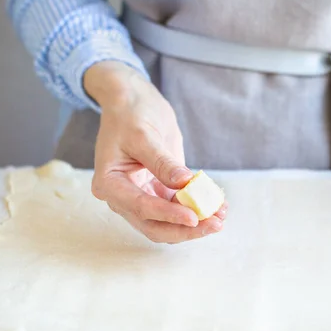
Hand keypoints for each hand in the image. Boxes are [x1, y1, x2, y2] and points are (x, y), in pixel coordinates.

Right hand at [84, 61, 226, 242]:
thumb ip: (163, 162)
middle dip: (185, 229)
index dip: (168, 215)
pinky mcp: (158, 191)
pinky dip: (197, 209)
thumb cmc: (131, 114)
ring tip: (221, 216)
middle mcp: (122, 197)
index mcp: (109, 184)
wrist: (132, 101)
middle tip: (215, 224)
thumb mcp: (144, 135)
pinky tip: (218, 205)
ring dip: (195, 224)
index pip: (140, 207)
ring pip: (167, 222)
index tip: (194, 217)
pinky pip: (177, 208)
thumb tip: (184, 184)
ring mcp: (140, 196)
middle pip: (154, 225)